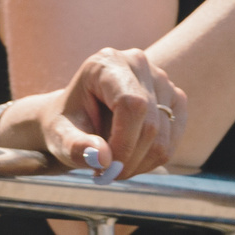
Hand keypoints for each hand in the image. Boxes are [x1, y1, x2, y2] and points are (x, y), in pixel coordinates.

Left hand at [0, 46, 182, 179]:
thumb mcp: (59, 135)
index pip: (131, 104)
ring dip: (139, 163)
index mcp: (107, 62)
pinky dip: (152, 160)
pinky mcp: (175, 99)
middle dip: (129, 159)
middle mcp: (138, 63)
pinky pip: (173, 141)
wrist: (80, 118)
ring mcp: (161, 80)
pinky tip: (131, 158)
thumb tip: (102, 158)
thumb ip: (75, 146)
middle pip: (150, 124)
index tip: (106, 167)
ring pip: (164, 137)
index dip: (124, 142)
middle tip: (106, 173)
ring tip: (114, 165)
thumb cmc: (68, 123)